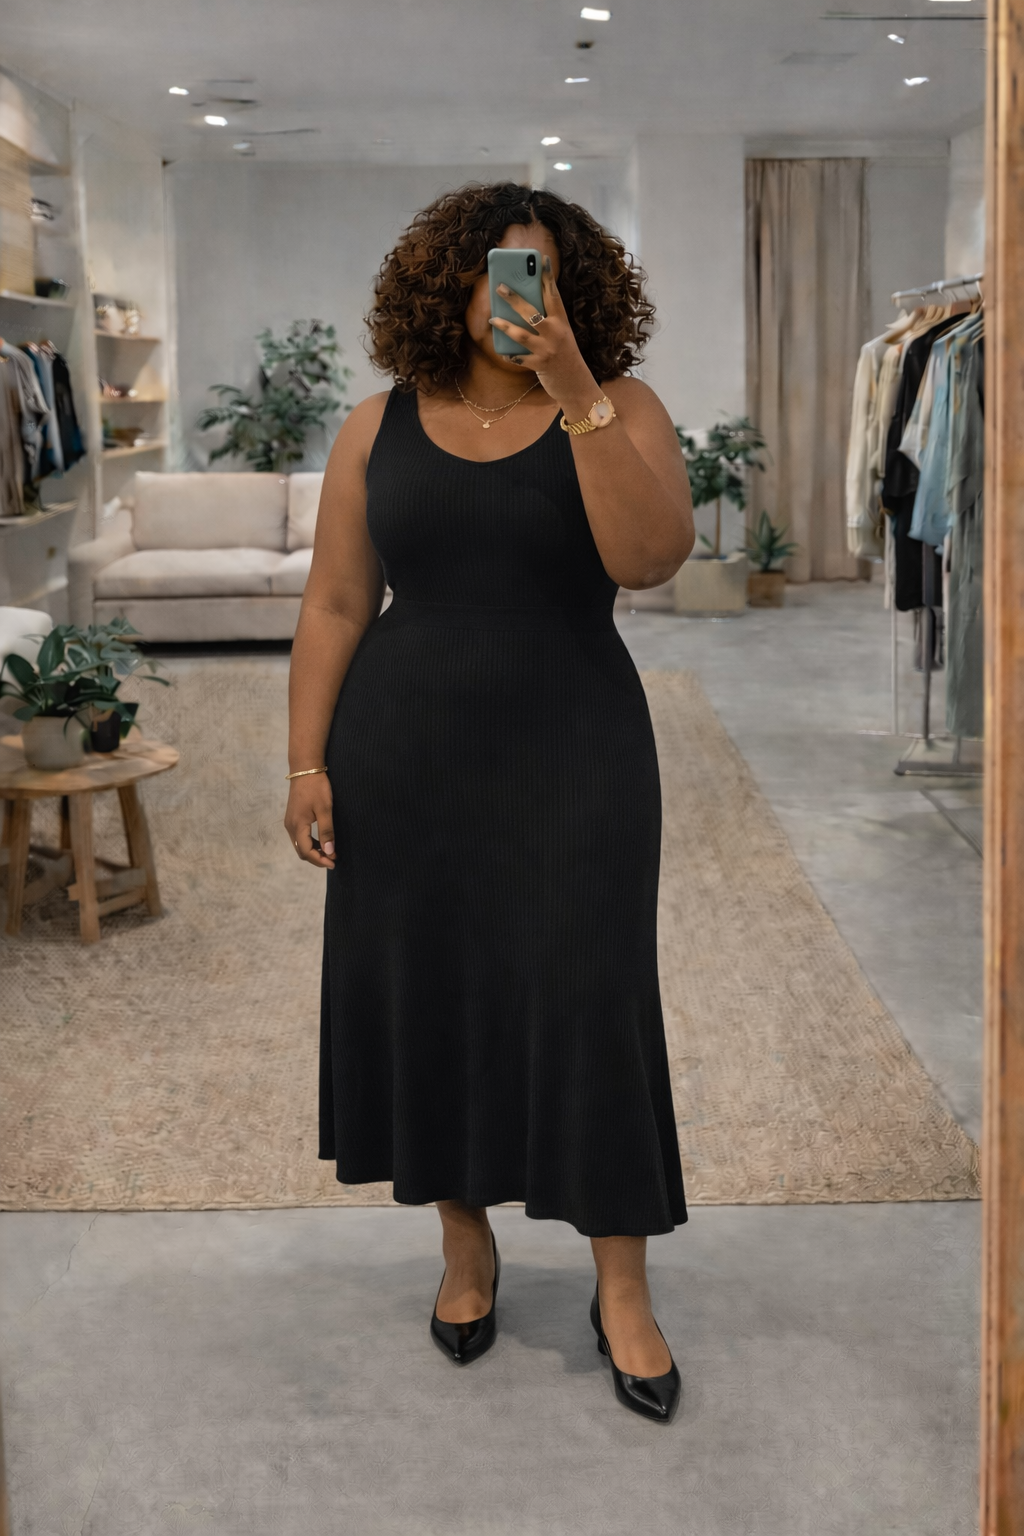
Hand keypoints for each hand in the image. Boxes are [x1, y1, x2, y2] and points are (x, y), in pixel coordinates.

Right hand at [284, 774, 335, 869]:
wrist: (305, 769)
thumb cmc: (316, 787)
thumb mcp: (325, 809)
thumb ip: (327, 831)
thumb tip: (329, 852)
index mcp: (297, 825)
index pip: (306, 851)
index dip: (320, 860)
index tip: (334, 863)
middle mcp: (290, 826)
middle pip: (301, 851)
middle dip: (317, 858)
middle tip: (333, 860)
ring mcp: (290, 822)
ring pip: (300, 845)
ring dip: (314, 851)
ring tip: (330, 852)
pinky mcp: (292, 818)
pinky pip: (300, 837)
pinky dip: (311, 843)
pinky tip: (323, 842)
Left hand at [489, 257, 600, 417]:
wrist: (576, 384)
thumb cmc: (564, 356)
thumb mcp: (560, 335)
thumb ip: (546, 322)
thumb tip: (521, 308)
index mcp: (562, 322)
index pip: (553, 295)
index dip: (547, 278)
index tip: (542, 261)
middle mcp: (555, 333)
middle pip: (532, 311)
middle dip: (514, 298)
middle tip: (500, 287)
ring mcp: (547, 349)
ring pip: (522, 334)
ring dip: (505, 326)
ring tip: (492, 318)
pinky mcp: (539, 365)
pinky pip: (519, 358)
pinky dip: (509, 355)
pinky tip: (501, 350)